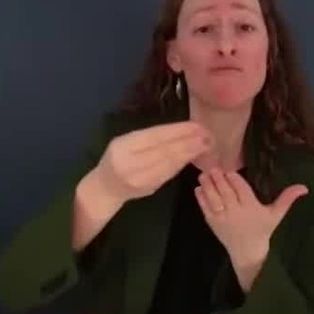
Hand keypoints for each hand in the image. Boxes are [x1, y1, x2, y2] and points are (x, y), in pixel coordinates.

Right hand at [82, 121, 212, 209]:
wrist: (105, 187)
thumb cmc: (117, 159)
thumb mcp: (125, 142)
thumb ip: (147, 137)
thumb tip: (180, 130)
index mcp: (122, 146)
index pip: (154, 137)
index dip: (177, 131)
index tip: (196, 125)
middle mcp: (129, 163)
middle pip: (164, 150)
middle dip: (188, 142)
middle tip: (208, 135)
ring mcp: (139, 178)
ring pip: (169, 163)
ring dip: (189, 153)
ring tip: (205, 145)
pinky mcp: (148, 188)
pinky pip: (169, 173)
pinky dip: (182, 164)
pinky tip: (192, 157)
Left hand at [195, 169, 308, 290]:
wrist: (248, 250)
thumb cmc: (263, 229)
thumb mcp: (276, 214)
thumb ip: (287, 199)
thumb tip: (304, 187)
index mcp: (252, 208)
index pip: (242, 190)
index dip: (234, 179)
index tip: (229, 170)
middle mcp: (236, 212)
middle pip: (226, 193)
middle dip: (218, 180)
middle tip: (212, 168)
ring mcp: (223, 218)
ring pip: (214, 199)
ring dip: (208, 186)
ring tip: (203, 175)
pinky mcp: (213, 223)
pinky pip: (205, 209)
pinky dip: (201, 198)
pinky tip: (198, 188)